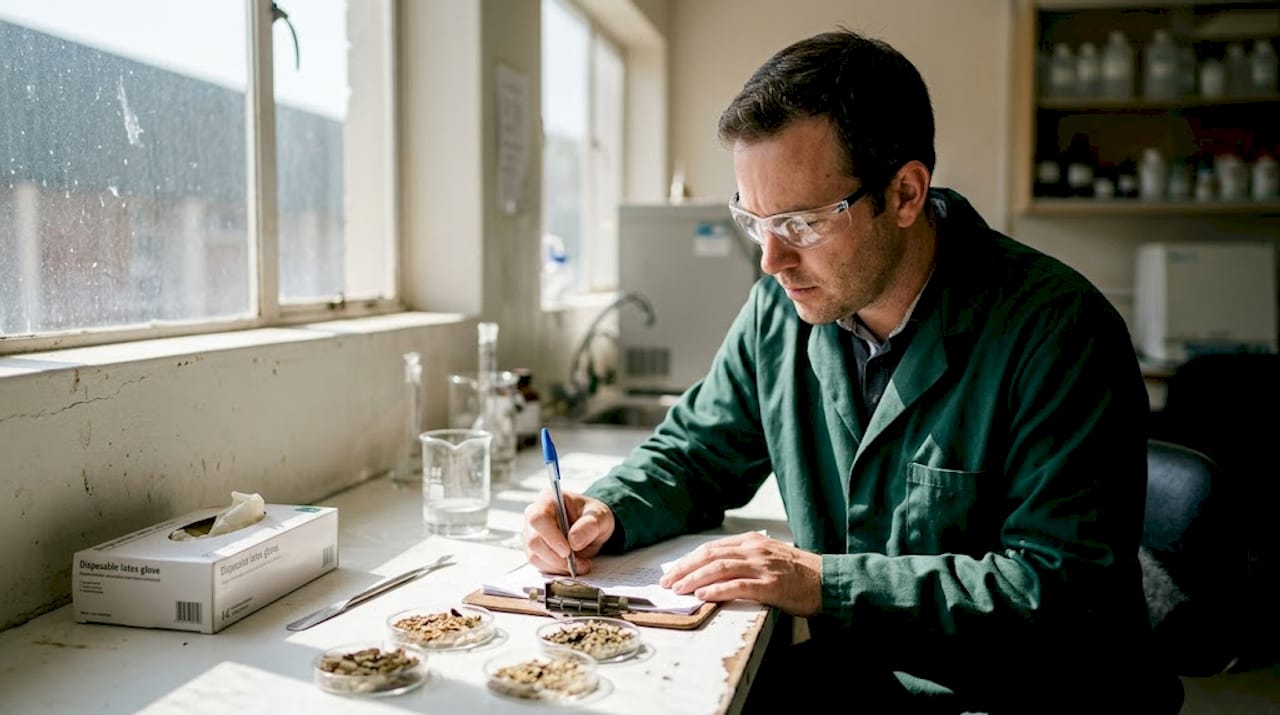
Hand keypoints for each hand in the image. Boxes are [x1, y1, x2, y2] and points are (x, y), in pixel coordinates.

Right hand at [521, 490, 615, 574]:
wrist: (593, 526)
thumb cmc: (593, 516)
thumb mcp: (600, 517)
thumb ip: (589, 526)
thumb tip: (574, 541)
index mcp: (548, 499)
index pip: (538, 518)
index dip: (551, 536)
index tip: (567, 551)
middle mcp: (535, 515)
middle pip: (534, 540)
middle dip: (556, 557)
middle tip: (578, 563)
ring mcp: (532, 533)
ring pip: (535, 556)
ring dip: (558, 566)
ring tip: (580, 565)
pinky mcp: (535, 550)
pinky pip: (540, 565)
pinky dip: (557, 570)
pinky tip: (572, 566)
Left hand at [658, 532, 822, 615]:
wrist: (828, 581)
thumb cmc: (797, 573)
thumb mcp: (768, 556)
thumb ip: (744, 559)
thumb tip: (712, 570)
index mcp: (752, 541)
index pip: (711, 548)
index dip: (688, 560)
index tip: (672, 572)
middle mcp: (755, 550)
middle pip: (710, 555)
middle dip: (684, 569)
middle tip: (667, 583)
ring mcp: (763, 567)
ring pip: (719, 568)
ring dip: (694, 580)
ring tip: (678, 590)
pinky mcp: (771, 585)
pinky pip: (738, 586)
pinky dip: (717, 591)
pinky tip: (703, 597)